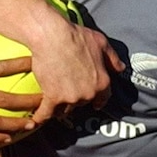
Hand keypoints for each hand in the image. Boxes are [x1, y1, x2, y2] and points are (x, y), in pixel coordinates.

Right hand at [27, 0, 125, 125]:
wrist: (52, 36)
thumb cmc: (76, 36)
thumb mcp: (101, 43)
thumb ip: (112, 57)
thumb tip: (120, 68)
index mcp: (102, 82)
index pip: (102, 98)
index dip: (98, 101)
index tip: (94, 104)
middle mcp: (88, 93)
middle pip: (82, 103)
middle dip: (76, 98)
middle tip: (68, 92)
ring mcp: (70, 98)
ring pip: (65, 109)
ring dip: (59, 108)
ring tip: (53, 104)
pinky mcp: (52, 98)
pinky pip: (45, 113)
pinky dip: (40, 117)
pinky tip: (36, 120)